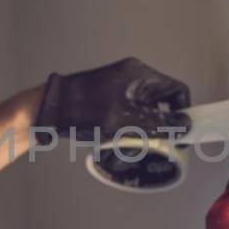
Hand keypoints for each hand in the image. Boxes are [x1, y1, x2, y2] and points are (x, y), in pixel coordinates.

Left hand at [35, 57, 191, 137]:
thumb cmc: (81, 110)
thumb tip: (186, 126)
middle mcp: (132, 79)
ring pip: (142, 119)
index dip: (184, 114)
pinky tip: (108, 149)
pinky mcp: (106, 103)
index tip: (182, 136)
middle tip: (150, 149)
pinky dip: (121, 137)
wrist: (43, 110)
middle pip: (160, 108)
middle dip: (155, 132)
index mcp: (140, 75)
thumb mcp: (124, 121)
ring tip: (120, 152)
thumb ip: (158, 124)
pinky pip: (125, 121)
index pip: (177, 91)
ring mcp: (118, 90)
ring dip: (136, 139)